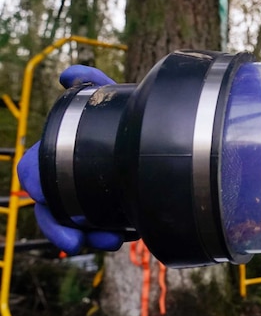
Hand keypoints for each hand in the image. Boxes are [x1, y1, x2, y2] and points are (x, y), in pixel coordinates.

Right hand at [17, 66, 126, 253]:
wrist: (167, 137)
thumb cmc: (129, 116)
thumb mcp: (113, 100)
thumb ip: (93, 83)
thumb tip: (69, 74)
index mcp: (59, 156)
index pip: (37, 179)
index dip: (42, 196)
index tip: (51, 206)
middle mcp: (70, 179)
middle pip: (54, 213)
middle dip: (61, 229)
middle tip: (81, 240)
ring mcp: (91, 197)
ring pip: (79, 226)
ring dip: (90, 236)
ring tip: (111, 241)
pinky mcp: (113, 210)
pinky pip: (104, 229)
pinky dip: (108, 234)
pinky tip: (126, 236)